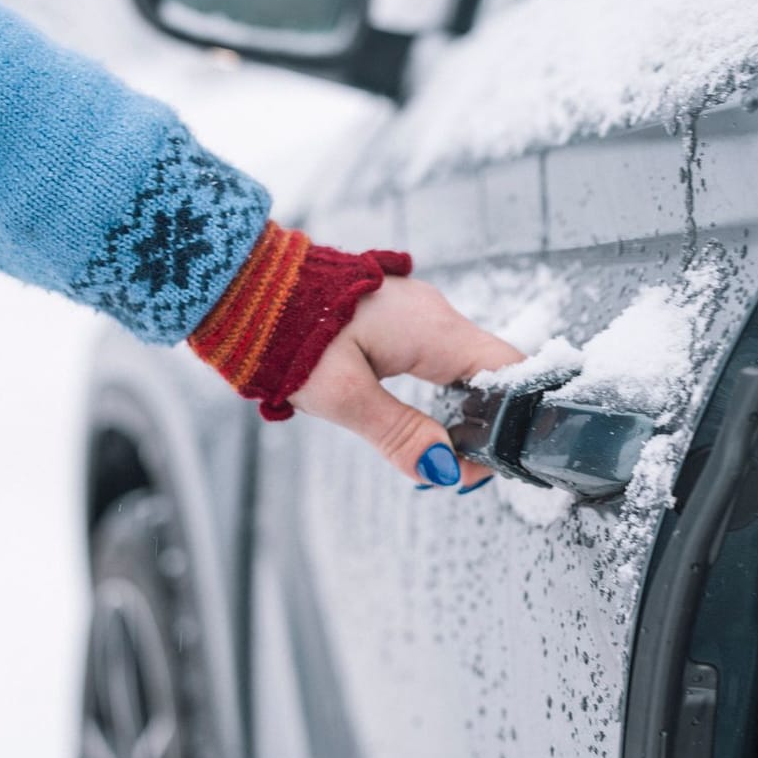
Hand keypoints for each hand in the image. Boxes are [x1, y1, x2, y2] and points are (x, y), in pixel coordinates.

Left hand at [289, 275, 522, 488]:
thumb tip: (445, 470)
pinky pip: (437, 355)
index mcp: (433, 329)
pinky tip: (419, 415)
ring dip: (459, 408)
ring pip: (462, 365)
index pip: (508, 369)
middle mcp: (435, 314)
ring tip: (438, 448)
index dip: (511, 418)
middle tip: (459, 468)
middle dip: (482, 422)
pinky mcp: (398, 316)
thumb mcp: (343, 397)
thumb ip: (399, 434)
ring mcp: (417, 311)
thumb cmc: (287, 336)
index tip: (487, 462)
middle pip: (488, 371)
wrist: (246, 286)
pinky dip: (438, 389)